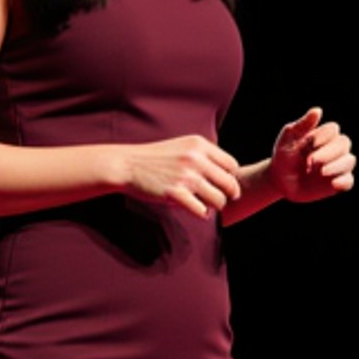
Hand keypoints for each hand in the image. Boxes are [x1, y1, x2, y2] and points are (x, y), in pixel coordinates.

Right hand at [123, 134, 243, 218]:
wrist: (127, 164)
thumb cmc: (156, 158)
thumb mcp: (182, 146)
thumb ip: (203, 155)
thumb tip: (227, 172)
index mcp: (199, 145)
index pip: (232, 165)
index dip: (230, 177)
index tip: (221, 185)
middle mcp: (195, 159)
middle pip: (229, 183)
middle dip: (227, 195)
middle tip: (218, 199)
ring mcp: (185, 176)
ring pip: (218, 199)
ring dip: (215, 206)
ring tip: (206, 206)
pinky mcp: (175, 193)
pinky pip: (201, 210)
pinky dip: (202, 214)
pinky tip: (196, 211)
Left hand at [269, 106, 355, 203]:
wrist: (280, 181)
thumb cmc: (284, 157)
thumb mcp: (288, 139)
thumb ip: (302, 125)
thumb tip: (318, 110)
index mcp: (323, 135)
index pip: (333, 129)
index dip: (323, 136)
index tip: (308, 144)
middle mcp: (333, 149)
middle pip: (344, 143)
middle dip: (330, 152)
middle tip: (312, 160)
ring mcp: (337, 166)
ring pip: (349, 161)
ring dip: (336, 166)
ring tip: (321, 171)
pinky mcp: (337, 183)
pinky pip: (348, 181)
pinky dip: (343, 181)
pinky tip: (333, 183)